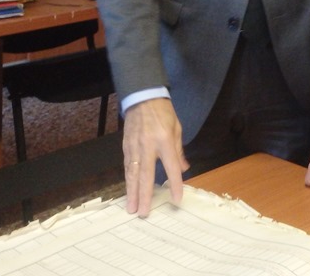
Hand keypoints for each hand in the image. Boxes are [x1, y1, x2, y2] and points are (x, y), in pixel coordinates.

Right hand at [123, 98, 187, 215]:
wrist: (143, 97)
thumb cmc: (163, 113)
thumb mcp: (177, 128)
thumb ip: (178, 150)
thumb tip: (183, 169)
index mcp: (165, 140)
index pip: (171, 166)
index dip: (174, 184)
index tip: (176, 199)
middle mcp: (148, 145)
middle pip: (146, 175)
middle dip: (145, 195)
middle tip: (143, 212)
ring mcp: (134, 146)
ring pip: (132, 173)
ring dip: (132, 192)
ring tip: (131, 207)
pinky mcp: (126, 146)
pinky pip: (127, 166)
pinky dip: (127, 180)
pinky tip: (128, 191)